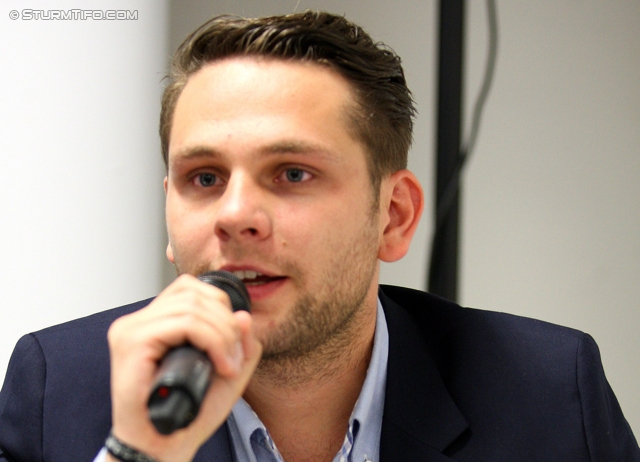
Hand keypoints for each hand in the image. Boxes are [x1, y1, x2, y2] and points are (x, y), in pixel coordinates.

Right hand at [107, 274, 261, 461]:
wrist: (162, 448)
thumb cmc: (188, 414)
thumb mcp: (227, 373)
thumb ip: (241, 344)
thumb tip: (243, 315)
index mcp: (155, 322)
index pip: (190, 288)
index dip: (220, 306)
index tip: (234, 341)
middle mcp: (139, 321)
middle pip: (194, 293)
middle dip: (226, 323)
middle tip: (235, 357)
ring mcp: (132, 330)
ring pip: (191, 307)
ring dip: (222, 335)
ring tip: (228, 365)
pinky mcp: (132, 342)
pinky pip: (182, 323)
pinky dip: (211, 341)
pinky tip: (219, 366)